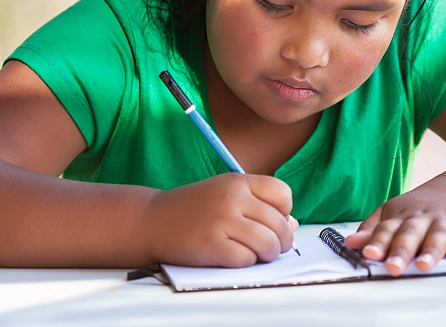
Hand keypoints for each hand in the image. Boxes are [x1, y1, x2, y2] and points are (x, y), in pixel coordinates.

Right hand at [141, 173, 297, 267]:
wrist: (152, 220)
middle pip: (279, 224)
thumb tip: (292, 225)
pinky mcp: (211, 245)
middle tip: (272, 247)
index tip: (275, 221)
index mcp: (238, 181)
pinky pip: (246, 259)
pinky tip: (233, 257)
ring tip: (257, 254)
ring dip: (267, 254)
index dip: (285, 212)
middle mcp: (232, 198)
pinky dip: (245, 263)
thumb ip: (258, 205)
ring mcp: (221, 220)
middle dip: (281, 241)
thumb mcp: (225, 195)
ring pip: (268, 243)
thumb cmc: (192, 209)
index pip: (282, 194)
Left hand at [344, 175, 445, 276]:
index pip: (386, 230)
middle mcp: (422, 218)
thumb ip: (372, 230)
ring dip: (431, 251)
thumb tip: (350, 244)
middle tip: (392, 267)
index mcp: (401, 216)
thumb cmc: (420, 207)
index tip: (368, 254)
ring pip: (438, 235)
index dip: (376, 242)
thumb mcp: (393, 213)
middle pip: (410, 234)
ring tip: (424, 266)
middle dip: (400, 250)